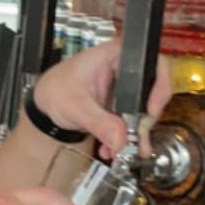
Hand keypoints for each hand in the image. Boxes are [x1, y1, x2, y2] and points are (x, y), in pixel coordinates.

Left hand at [31, 39, 172, 159]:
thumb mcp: (74, 105)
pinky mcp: (122, 104)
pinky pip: (134, 120)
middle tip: (137, 137)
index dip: (159, 84)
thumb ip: (98, 122)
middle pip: (153, 89)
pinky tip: (115, 148)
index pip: (151, 61)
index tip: (150, 110)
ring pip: (145, 108)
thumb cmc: (54, 89)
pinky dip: (128, 137)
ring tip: (126, 149)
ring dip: (138, 132)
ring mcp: (125, 87)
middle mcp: (124, 68)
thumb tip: (120, 138)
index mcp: (114, 54)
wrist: (45, 103)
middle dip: (146, 118)